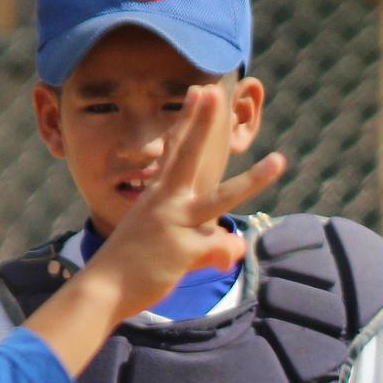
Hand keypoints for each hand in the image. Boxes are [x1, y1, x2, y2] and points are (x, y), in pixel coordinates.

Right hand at [23, 85, 287, 371]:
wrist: (103, 290)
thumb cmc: (132, 266)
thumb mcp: (169, 246)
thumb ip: (209, 242)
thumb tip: (240, 247)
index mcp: (159, 196)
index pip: (176, 151)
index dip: (189, 121)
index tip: (200, 92)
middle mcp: (165, 203)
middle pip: (189, 156)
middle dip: (202, 123)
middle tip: (215, 92)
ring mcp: (173, 223)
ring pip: (220, 198)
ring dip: (253, 180)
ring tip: (279, 160)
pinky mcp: (181, 249)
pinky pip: (220, 249)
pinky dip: (226, 255)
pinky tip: (223, 263)